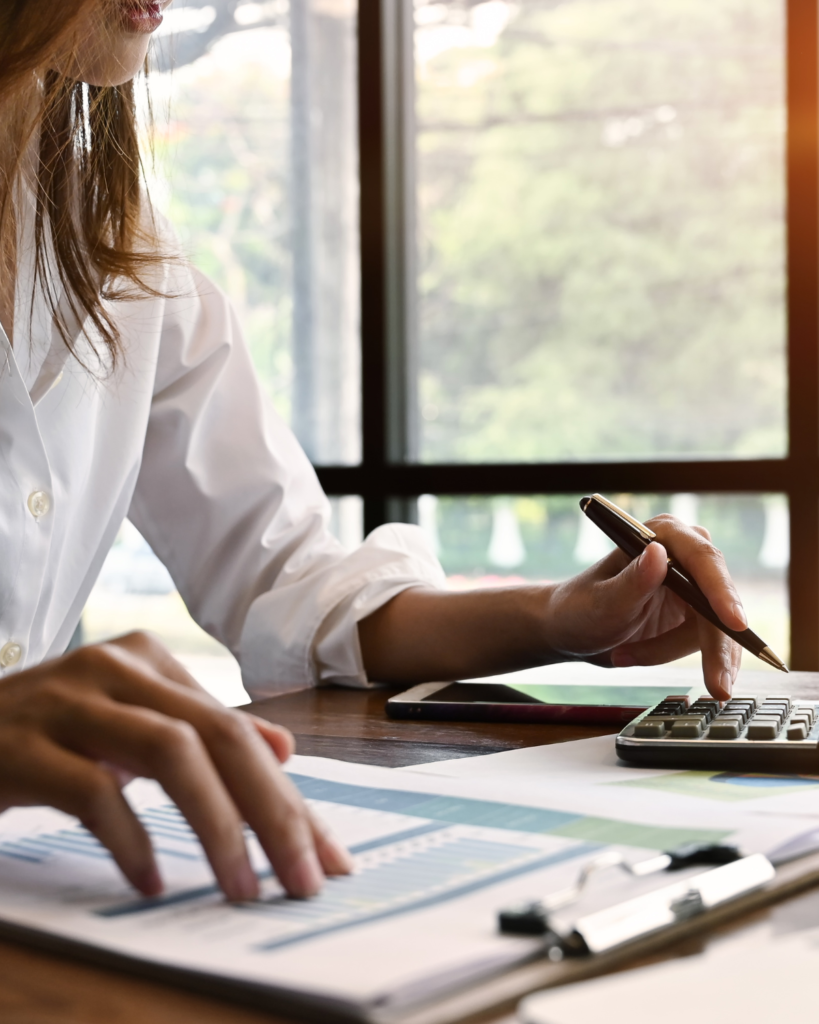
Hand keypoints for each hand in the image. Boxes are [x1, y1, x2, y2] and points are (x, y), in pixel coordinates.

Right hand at [0, 632, 351, 899]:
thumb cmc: (45, 734)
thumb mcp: (128, 723)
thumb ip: (201, 732)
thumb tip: (282, 749)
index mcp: (150, 661)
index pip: (239, 731)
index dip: (290, 797)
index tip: (326, 855)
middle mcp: (117, 668)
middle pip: (220, 736)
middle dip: (274, 812)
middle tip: (303, 878)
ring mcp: (69, 702)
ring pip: (171, 754)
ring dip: (218, 827)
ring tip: (242, 887)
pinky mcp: (24, 747)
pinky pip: (93, 792)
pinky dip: (131, 841)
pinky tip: (151, 881)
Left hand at [544, 515, 745, 698]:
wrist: (571, 631)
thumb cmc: (579, 609)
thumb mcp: (602, 602)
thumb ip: (632, 581)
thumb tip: (658, 554)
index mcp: (661, 535)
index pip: (702, 560)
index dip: (722, 592)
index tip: (735, 623)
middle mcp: (683, 554)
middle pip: (718, 600)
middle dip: (715, 645)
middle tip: (718, 686)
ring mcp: (692, 584)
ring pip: (714, 628)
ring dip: (672, 650)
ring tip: (626, 655)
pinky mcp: (695, 613)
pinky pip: (707, 642)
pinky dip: (677, 657)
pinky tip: (639, 656)